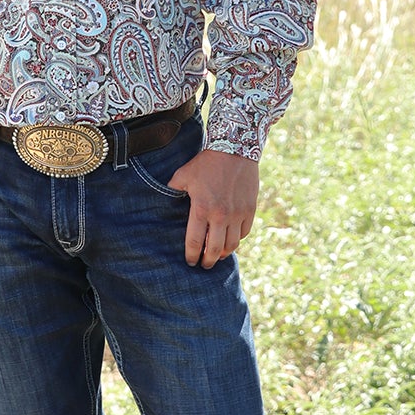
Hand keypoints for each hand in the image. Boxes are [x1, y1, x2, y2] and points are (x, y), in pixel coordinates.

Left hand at [166, 148, 259, 268]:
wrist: (235, 150)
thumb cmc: (206, 163)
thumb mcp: (183, 175)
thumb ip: (173, 189)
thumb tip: (164, 197)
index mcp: (201, 209)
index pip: (194, 242)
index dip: (191, 256)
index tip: (190, 261)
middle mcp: (221, 216)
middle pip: (214, 250)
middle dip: (207, 261)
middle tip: (204, 265)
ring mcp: (237, 214)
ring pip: (231, 245)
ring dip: (223, 253)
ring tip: (217, 255)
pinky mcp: (250, 210)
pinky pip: (244, 233)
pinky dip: (237, 239)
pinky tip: (230, 238)